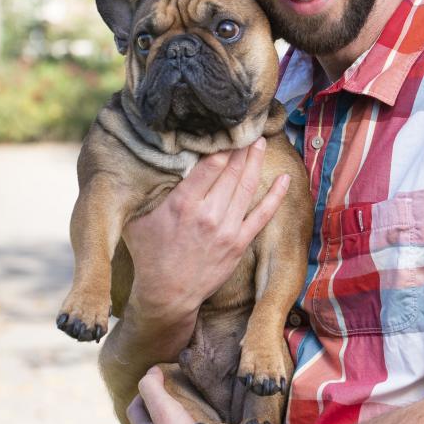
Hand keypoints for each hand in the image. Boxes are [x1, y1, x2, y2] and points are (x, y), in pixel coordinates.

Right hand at [123, 138, 290, 319]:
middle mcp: (208, 214)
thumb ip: (153, 192)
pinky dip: (275, 196)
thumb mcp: (140, 219)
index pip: (210, 164)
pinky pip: (262, 215)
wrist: (167, 294)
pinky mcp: (239, 243)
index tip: (227, 129)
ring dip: (256, 162)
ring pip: (247, 187)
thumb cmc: (149, 254)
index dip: (222, 145)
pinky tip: (284, 179)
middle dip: (242, 148)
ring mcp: (227, 229)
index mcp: (182, 204)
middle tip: (249, 129)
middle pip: (231, 171)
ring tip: (261, 143)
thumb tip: (158, 163)